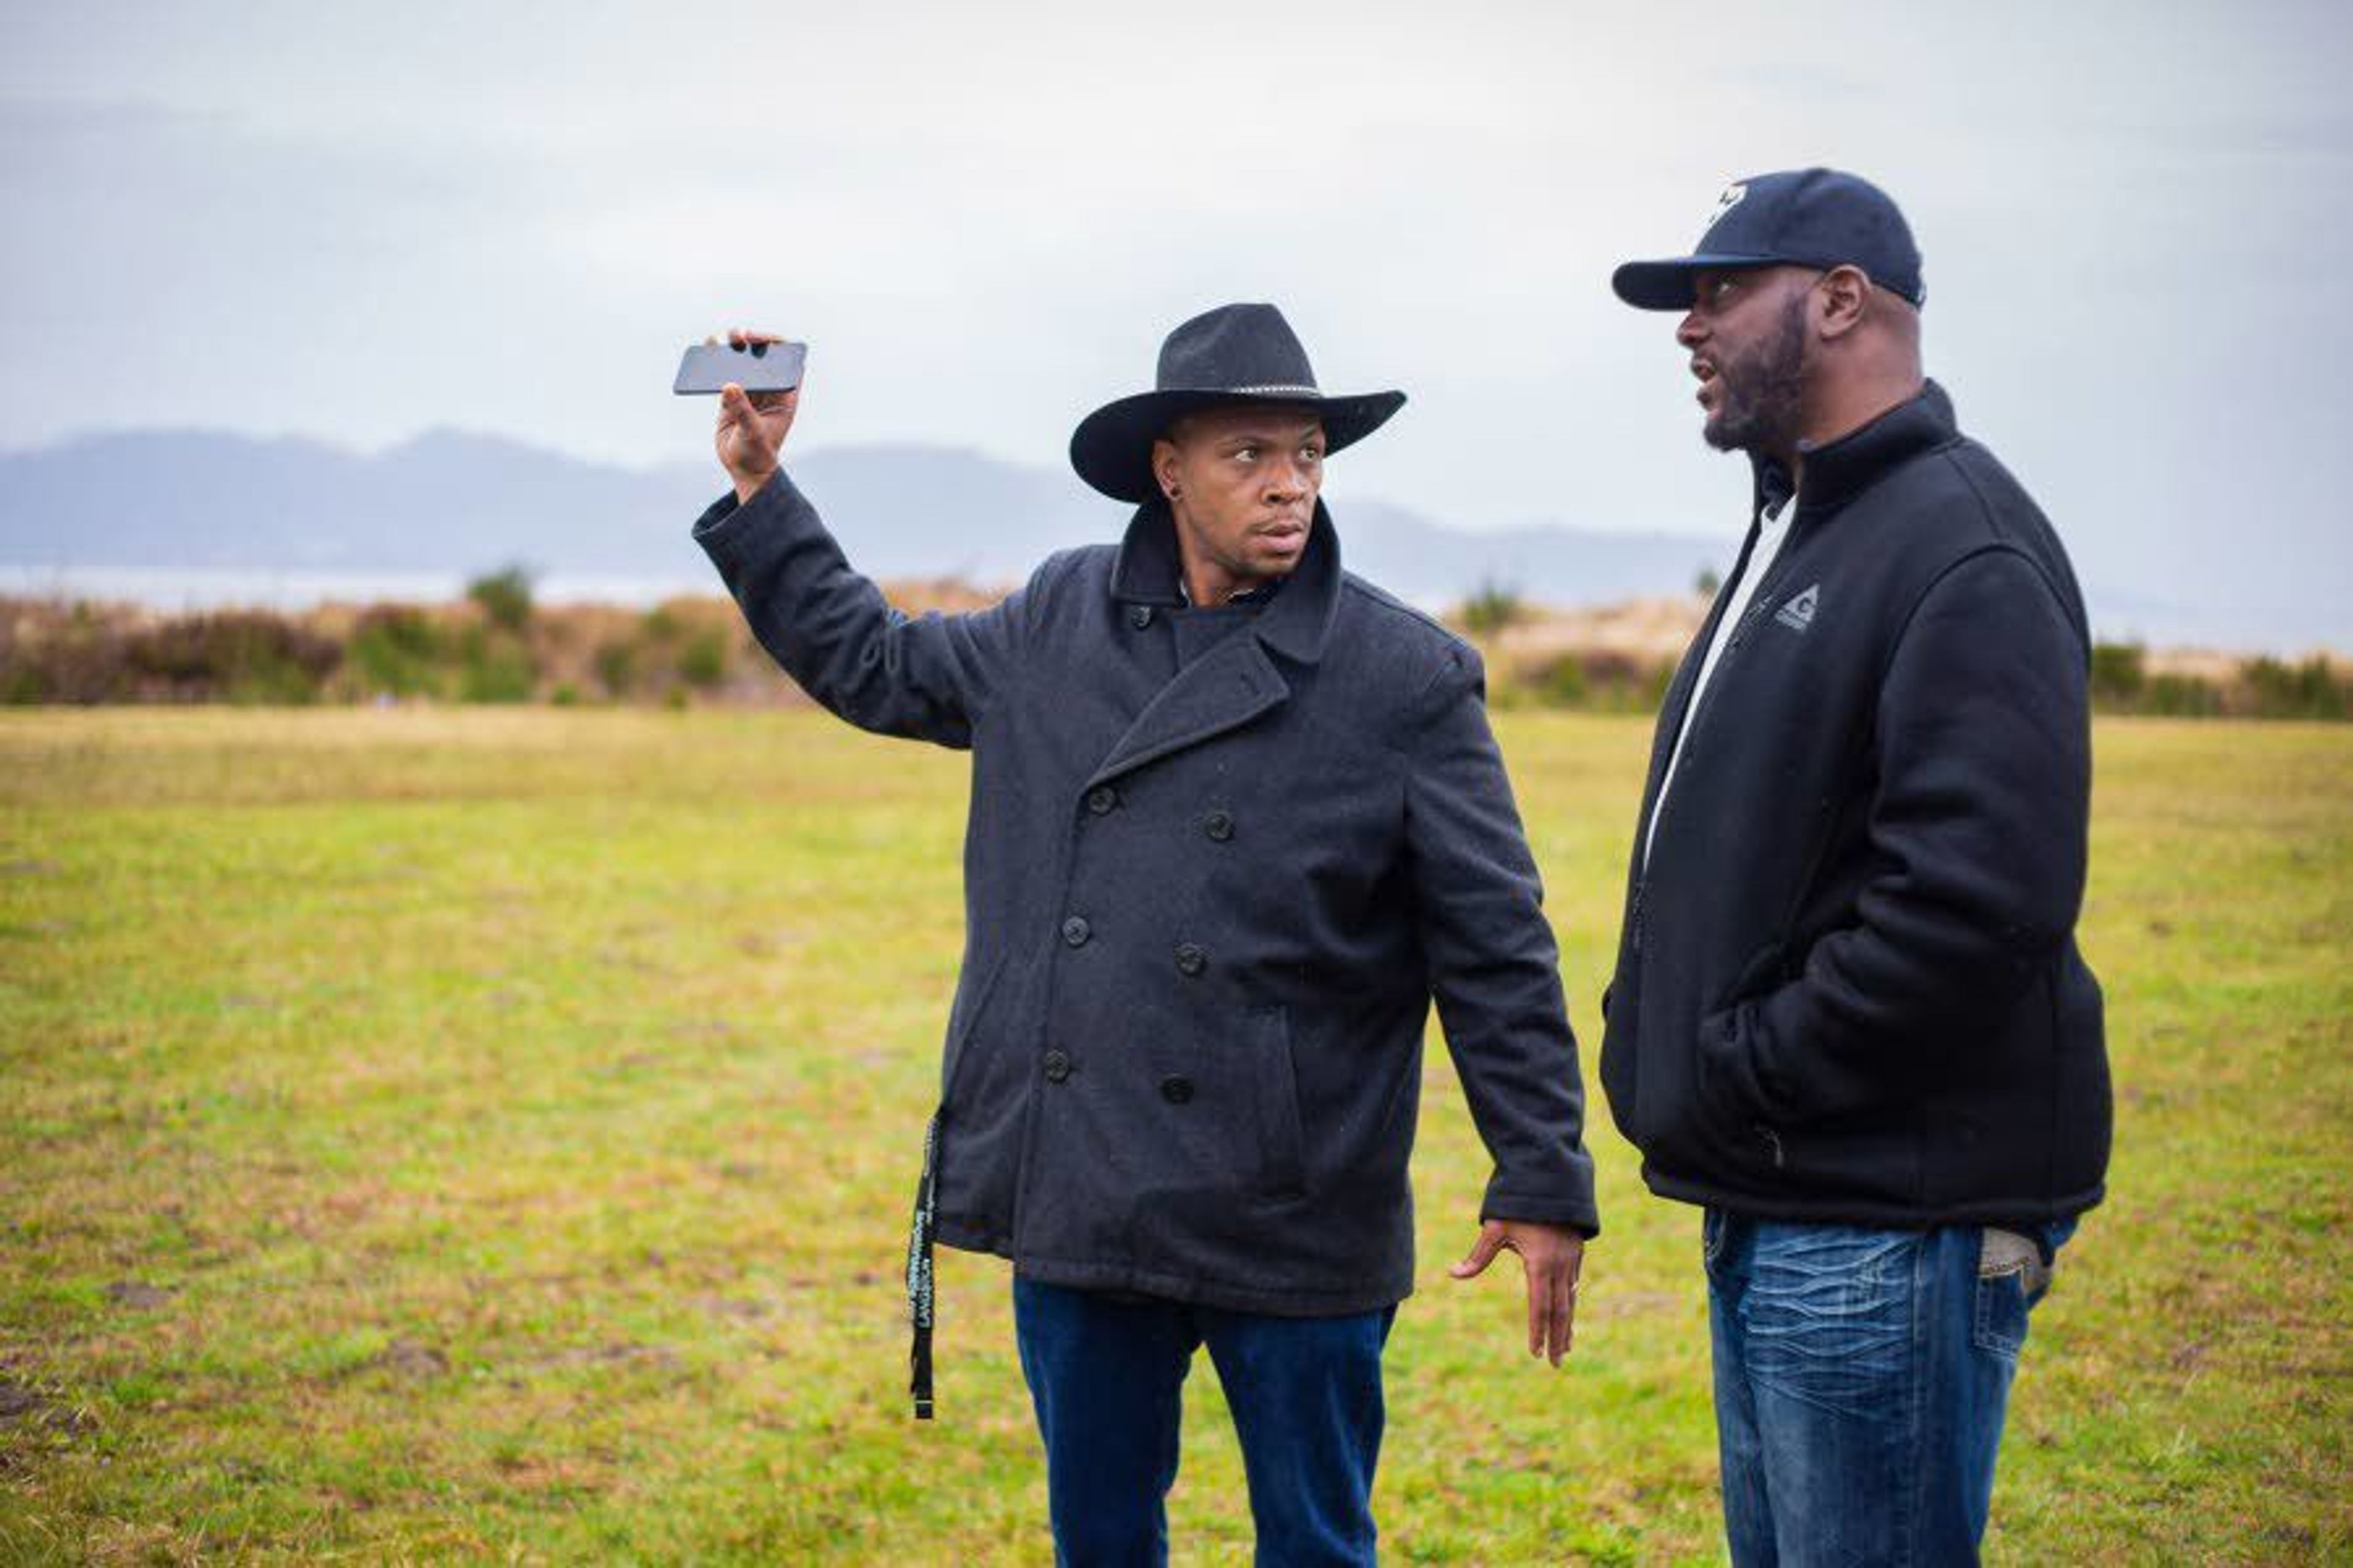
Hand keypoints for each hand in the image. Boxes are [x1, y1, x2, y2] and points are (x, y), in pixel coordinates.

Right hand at [710, 327, 799, 502]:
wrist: (744, 469)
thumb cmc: (758, 453)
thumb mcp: (753, 432)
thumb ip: (742, 409)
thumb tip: (729, 386)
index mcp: (784, 394)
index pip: (787, 361)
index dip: (778, 344)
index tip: (763, 339)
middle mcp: (769, 389)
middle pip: (763, 356)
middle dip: (751, 341)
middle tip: (739, 335)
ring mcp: (750, 391)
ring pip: (743, 362)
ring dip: (732, 349)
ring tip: (720, 339)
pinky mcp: (731, 397)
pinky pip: (724, 374)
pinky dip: (716, 364)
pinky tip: (707, 353)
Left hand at [1449, 1218, 1584, 1366]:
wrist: (1550, 1179)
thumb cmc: (1518, 1204)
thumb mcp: (1495, 1228)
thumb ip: (1478, 1255)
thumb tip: (1453, 1274)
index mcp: (1540, 1263)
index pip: (1539, 1306)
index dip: (1537, 1331)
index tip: (1535, 1353)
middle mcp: (1559, 1265)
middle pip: (1559, 1310)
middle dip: (1557, 1338)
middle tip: (1555, 1363)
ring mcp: (1570, 1260)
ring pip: (1570, 1300)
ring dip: (1567, 1325)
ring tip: (1566, 1348)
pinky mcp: (1575, 1253)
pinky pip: (1574, 1286)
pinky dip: (1571, 1305)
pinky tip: (1568, 1317)